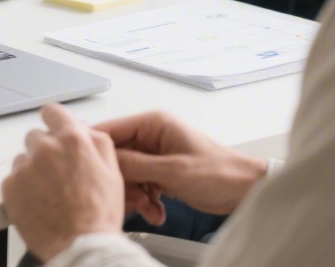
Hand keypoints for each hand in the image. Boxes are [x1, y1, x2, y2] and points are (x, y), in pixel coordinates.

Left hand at [2, 104, 124, 261]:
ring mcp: (25, 167)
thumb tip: (83, 128)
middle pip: (36, 136)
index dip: (54, 121)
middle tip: (58, 173)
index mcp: (72, 140)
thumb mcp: (111, 170)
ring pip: (23, 158)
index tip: (53, 127)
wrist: (81, 246)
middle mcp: (45, 149)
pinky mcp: (10, 187)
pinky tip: (39, 201)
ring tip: (50, 192)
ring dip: (33, 169)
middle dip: (45, 150)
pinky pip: (13, 179)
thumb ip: (96, 141)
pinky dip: (22, 188)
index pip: (52, 111)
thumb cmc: (98, 215)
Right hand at [96, 110, 266, 221]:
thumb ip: (136, 164)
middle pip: (117, 157)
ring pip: (127, 175)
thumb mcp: (173, 170)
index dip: (98, 150)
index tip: (89, 170)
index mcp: (154, 124)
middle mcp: (151, 136)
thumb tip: (105, 160)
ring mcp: (155, 155)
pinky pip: (140, 186)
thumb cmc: (220, 172)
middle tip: (135, 199)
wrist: (244, 191)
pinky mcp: (160, 172)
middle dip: (124, 182)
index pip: (111, 130)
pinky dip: (146, 202)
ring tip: (150, 208)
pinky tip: (157, 211)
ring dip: (136, 196)